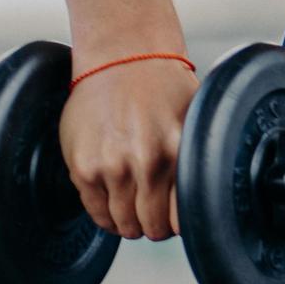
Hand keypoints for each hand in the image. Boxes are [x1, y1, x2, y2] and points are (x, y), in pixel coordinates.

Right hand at [59, 56, 195, 241]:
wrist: (121, 56)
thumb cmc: (162, 87)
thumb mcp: (192, 120)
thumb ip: (192, 160)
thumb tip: (201, 201)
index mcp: (178, 152)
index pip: (182, 218)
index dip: (180, 223)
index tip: (177, 219)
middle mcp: (146, 162)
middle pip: (152, 227)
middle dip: (155, 227)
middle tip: (155, 218)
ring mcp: (111, 167)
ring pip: (124, 225)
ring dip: (130, 224)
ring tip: (134, 211)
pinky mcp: (83, 168)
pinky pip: (96, 213)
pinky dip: (106, 217)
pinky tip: (114, 205)